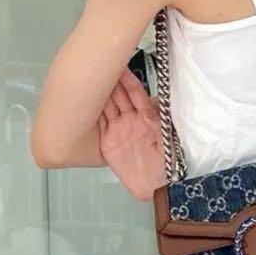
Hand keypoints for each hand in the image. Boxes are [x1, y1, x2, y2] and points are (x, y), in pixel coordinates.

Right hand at [98, 69, 164, 201]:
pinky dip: (92, 112)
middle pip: (120, 97)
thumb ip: (163, 119)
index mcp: (148, 117)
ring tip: (92, 79)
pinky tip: (86, 100)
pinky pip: (99, 123)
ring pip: (107, 106)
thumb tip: (159, 98)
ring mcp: (118, 130)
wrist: (155, 186)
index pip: (137, 94)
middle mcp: (131, 120)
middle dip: (112, 82)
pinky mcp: (108, 142)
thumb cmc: (167, 164)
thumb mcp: (169, 139)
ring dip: (100, 93)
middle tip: (102, 67)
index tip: (122, 68)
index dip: (129, 81)